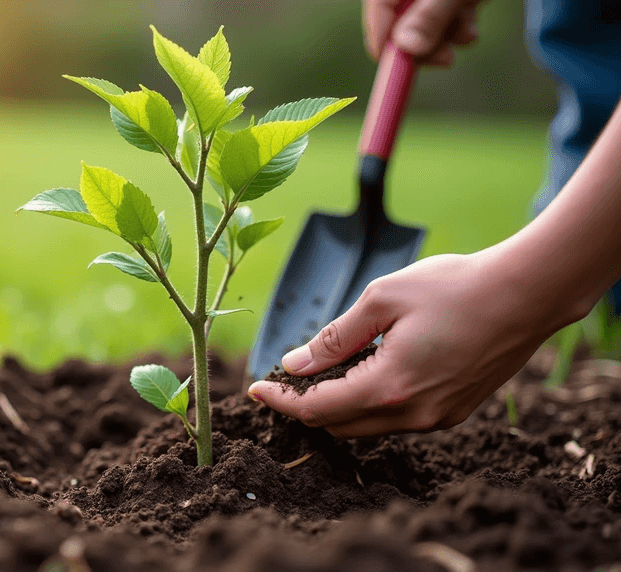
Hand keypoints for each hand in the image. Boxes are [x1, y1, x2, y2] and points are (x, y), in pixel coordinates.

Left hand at [247, 252, 578, 437]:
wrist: (526, 293)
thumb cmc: (454, 286)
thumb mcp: (382, 300)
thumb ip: (335, 338)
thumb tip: (295, 364)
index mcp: (389, 388)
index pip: (316, 410)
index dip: (280, 401)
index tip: (255, 388)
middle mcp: (412, 415)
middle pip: (338, 425)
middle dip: (304, 406)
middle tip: (285, 377)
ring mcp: (436, 418)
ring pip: (367, 425)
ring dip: (338, 405)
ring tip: (321, 371)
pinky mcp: (453, 412)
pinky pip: (396, 419)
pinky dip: (370, 402)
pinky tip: (365, 371)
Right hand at [364, 0, 483, 65]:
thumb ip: (432, 15)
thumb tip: (407, 49)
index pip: (379, 6)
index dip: (382, 37)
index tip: (394, 66)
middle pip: (400, 16)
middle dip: (423, 41)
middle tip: (444, 61)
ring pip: (426, 18)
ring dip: (447, 33)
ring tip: (469, 34)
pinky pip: (446, 11)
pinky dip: (458, 22)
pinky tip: (471, 21)